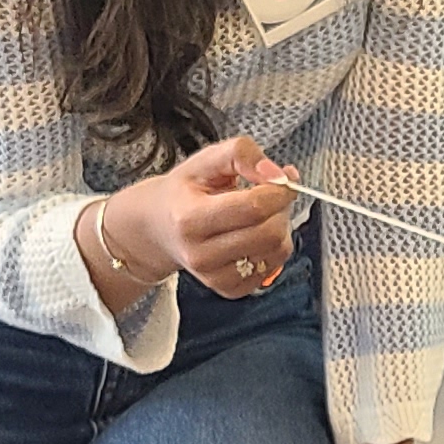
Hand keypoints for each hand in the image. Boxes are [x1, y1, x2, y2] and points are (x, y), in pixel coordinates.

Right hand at [108, 137, 298, 298]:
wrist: (158, 227)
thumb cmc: (185, 191)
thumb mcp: (206, 160)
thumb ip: (242, 154)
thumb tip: (279, 174)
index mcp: (190, 218)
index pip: (254, 207)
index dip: (279, 190)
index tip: (284, 178)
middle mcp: (200, 254)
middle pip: (269, 233)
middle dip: (281, 209)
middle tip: (271, 195)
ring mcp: (214, 276)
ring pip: (277, 251)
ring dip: (280, 227)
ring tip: (260, 214)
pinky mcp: (228, 289)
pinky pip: (273, 267)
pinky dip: (274, 247)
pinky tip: (254, 234)